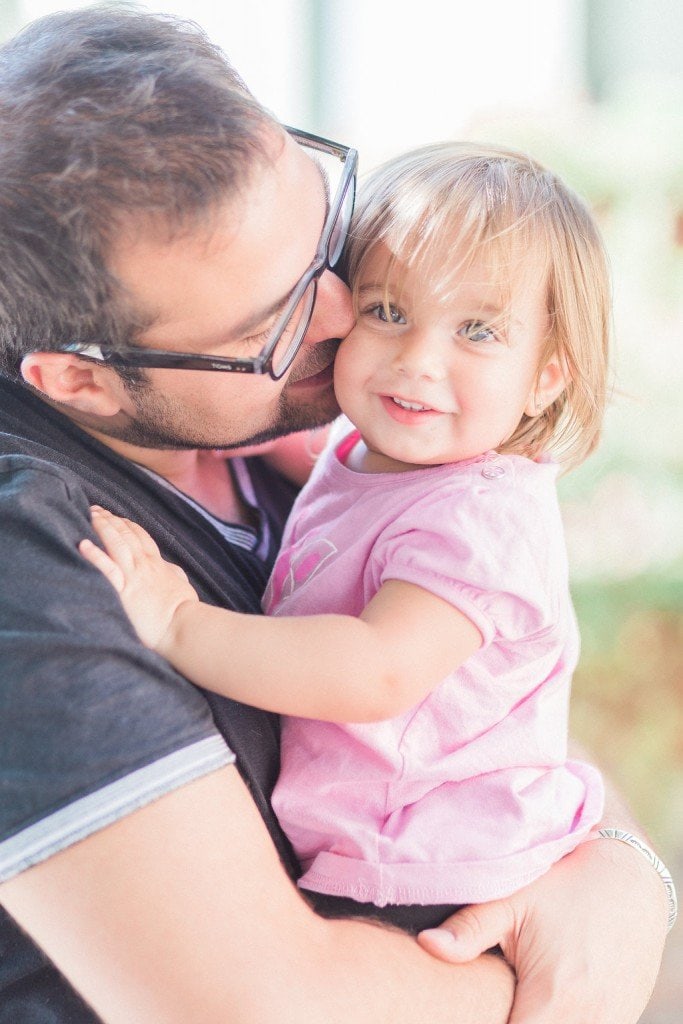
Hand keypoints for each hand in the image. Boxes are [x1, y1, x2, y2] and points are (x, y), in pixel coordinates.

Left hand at [80, 506, 198, 652]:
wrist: (182, 625)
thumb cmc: (182, 609)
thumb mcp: (181, 584)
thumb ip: (171, 572)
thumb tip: (168, 567)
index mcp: (157, 563)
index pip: (140, 536)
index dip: (127, 524)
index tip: (116, 516)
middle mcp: (143, 565)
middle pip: (125, 534)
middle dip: (110, 519)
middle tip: (96, 509)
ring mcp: (133, 576)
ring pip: (116, 544)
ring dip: (102, 527)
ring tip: (90, 515)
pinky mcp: (124, 591)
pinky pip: (107, 569)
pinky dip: (95, 555)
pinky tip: (83, 544)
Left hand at [417, 837, 667, 1023]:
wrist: (632, 876)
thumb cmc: (565, 883)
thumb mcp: (514, 899)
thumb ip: (470, 928)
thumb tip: (426, 944)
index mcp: (555, 999)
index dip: (489, 1023)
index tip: (474, 1007)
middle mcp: (589, 1021)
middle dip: (512, 1020)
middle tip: (494, 999)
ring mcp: (612, 1023)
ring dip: (538, 1021)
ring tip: (517, 994)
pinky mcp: (623, 1018)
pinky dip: (562, 1019)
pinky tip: (542, 997)